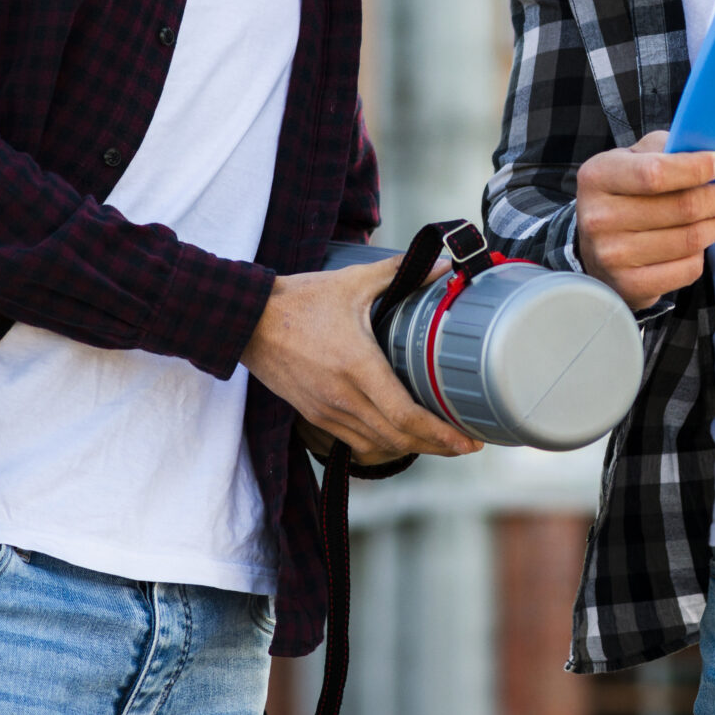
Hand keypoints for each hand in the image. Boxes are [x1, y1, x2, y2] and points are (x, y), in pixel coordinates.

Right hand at [241, 260, 478, 464]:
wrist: (247, 321)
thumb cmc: (300, 300)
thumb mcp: (353, 281)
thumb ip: (400, 273)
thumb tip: (443, 265)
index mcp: (357, 366)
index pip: (404, 415)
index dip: (439, 433)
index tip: (466, 441)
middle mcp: (342, 397)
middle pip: (397, 439)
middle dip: (435, 446)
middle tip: (464, 445)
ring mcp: (326, 411)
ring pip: (376, 446)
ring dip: (410, 449)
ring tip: (438, 442)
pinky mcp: (314, 416)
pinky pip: (354, 442)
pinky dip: (382, 445)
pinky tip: (398, 436)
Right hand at [575, 131, 714, 311]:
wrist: (594, 246)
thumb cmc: (625, 192)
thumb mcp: (633, 160)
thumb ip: (666, 150)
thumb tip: (713, 153)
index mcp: (599, 176)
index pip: (654, 173)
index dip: (695, 169)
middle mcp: (599, 217)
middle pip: (681, 208)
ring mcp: (612, 256)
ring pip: (689, 240)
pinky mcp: (629, 285)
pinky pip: (685, 269)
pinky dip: (703, 254)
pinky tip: (708, 241)